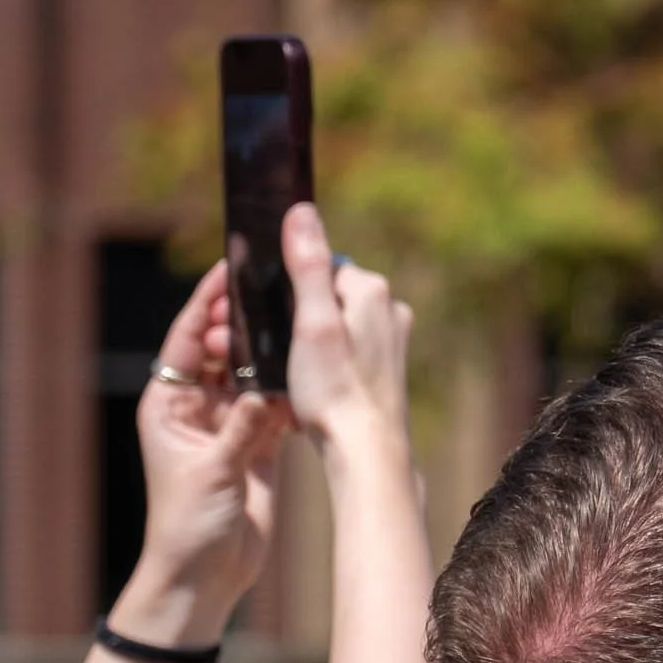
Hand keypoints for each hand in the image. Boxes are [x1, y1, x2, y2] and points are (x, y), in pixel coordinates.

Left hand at [115, 265, 287, 646]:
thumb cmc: (188, 524)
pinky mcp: (258, 444)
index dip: (207, 303)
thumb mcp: (212, 471)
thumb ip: (240, 427)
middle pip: (224, 349)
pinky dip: (291, 388)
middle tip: (276, 291)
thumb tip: (265, 389)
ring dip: (272, 352)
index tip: (229, 269)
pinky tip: (311, 368)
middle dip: (246, 321)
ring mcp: (229, 424)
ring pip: (253, 372)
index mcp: (168, 405)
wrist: (205, 575)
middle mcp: (197, 408)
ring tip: (299, 319)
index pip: (188, 341)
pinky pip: (276, 403)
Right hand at [281, 203, 414, 462]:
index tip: (269, 319)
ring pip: (336, 323)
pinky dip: (327, 362)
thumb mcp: (312, 323)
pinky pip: (347, 349)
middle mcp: (390, 308)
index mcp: (372, 290)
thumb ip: (308, 266)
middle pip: (326, 294)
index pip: (318, 267)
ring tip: (296, 373)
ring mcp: (393, 339)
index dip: (287, 291)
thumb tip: (301, 210)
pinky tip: (315, 387)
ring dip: (310, 341)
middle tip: (276, 350)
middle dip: (297, 316)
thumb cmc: (335, 389)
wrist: (366, 452)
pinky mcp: (388, 367)